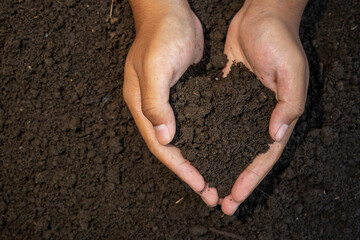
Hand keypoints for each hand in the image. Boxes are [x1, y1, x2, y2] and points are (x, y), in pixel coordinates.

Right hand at [123, 0, 217, 205]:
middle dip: (190, 171)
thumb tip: (163, 137)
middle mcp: (153, 109)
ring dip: (198, 159)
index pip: (160, 146)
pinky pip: (193, 123)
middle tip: (210, 192)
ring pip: (183, 139)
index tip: (200, 186)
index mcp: (141, 106)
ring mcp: (169, 103)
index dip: (180, 168)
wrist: (170, 11)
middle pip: (171, 148)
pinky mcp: (184, 95)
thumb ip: (156, 102)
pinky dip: (203, 139)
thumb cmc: (161, 35)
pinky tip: (216, 148)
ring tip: (215, 177)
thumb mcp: (156, 66)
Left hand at [221, 0, 308, 214]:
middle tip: (219, 202)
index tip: (235, 197)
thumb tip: (276, 133)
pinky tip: (195, 150)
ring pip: (229, 143)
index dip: (250, 178)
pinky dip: (207, 138)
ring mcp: (240, 108)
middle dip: (233, 179)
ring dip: (218, 163)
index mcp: (278, 116)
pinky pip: (216, 121)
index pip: (264, 156)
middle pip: (245, 156)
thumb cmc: (280, 40)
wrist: (261, 16)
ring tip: (205, 182)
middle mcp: (258, 117)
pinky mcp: (225, 96)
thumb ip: (288, 103)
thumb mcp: (292, 70)